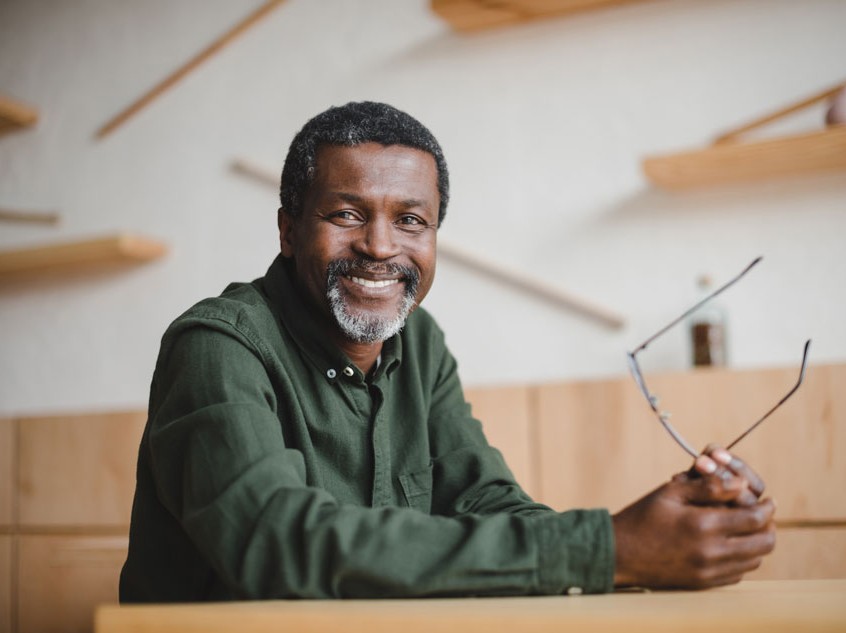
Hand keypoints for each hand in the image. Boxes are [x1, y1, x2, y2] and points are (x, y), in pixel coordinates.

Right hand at [612, 447, 775, 589]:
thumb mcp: (671, 492)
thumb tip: (742, 482)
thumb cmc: (643, 516)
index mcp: (704, 525)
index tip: (768, 500)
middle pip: (763, 543)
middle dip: (768, 526)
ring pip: (754, 560)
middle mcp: (712, 552)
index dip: (767, 507)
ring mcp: (709, 571)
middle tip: (763, 515)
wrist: (619, 552)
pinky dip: (742, 560)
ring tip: (747, 529)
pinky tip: (730, 546)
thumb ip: (709, 486)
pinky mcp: (703, 584)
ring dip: (756, 544)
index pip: (755, 518)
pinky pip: (738, 574)